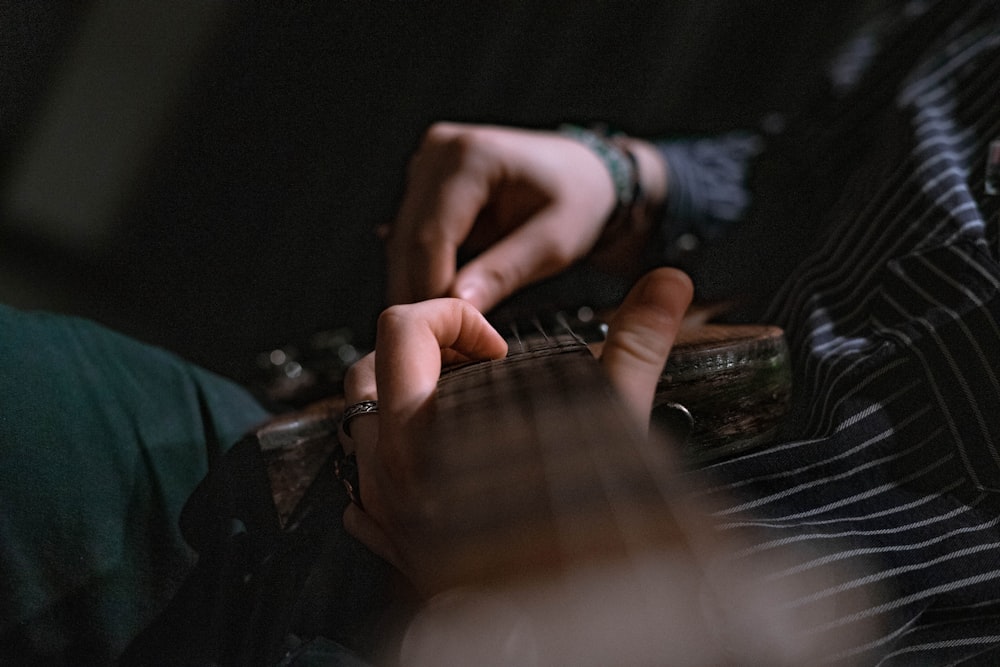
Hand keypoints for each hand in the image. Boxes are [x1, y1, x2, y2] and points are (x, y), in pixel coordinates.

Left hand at [341, 267, 692, 589]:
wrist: (570, 626)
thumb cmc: (585, 537)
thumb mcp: (610, 422)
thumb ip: (634, 344)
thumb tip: (666, 284)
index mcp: (429, 430)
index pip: (403, 329)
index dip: (456, 320)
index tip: (499, 347)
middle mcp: (392, 470)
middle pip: (367, 367)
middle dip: (423, 355)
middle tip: (478, 372)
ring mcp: (383, 508)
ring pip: (358, 424)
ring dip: (402, 402)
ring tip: (464, 410)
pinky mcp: (389, 541)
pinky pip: (362, 483)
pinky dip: (394, 459)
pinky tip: (442, 465)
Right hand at [385, 122, 666, 311]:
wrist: (584, 174)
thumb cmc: (579, 200)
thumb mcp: (554, 242)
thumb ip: (504, 272)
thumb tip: (456, 303)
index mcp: (471, 156)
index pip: (431, 236)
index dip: (431, 290)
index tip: (442, 335)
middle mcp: (440, 150)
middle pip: (408, 240)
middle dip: (420, 294)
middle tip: (436, 347)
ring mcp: (427, 163)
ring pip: (402, 242)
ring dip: (416, 286)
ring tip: (439, 331)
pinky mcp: (424, 183)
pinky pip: (408, 237)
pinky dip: (419, 270)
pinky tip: (436, 303)